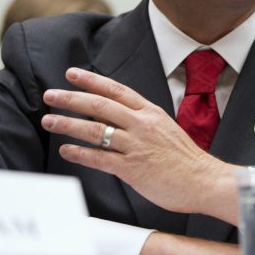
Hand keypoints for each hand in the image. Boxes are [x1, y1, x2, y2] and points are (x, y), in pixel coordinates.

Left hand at [41, 67, 239, 224]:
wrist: (204, 180)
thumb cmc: (186, 159)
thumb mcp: (165, 128)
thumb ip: (141, 121)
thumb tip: (116, 118)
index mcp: (150, 112)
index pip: (116, 90)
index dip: (91, 81)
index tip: (72, 74)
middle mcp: (142, 125)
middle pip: (100, 106)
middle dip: (72, 99)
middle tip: (51, 95)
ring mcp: (136, 146)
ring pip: (96, 130)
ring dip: (69, 124)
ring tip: (50, 121)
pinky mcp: (132, 169)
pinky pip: (100, 158)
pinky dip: (80, 153)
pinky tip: (66, 150)